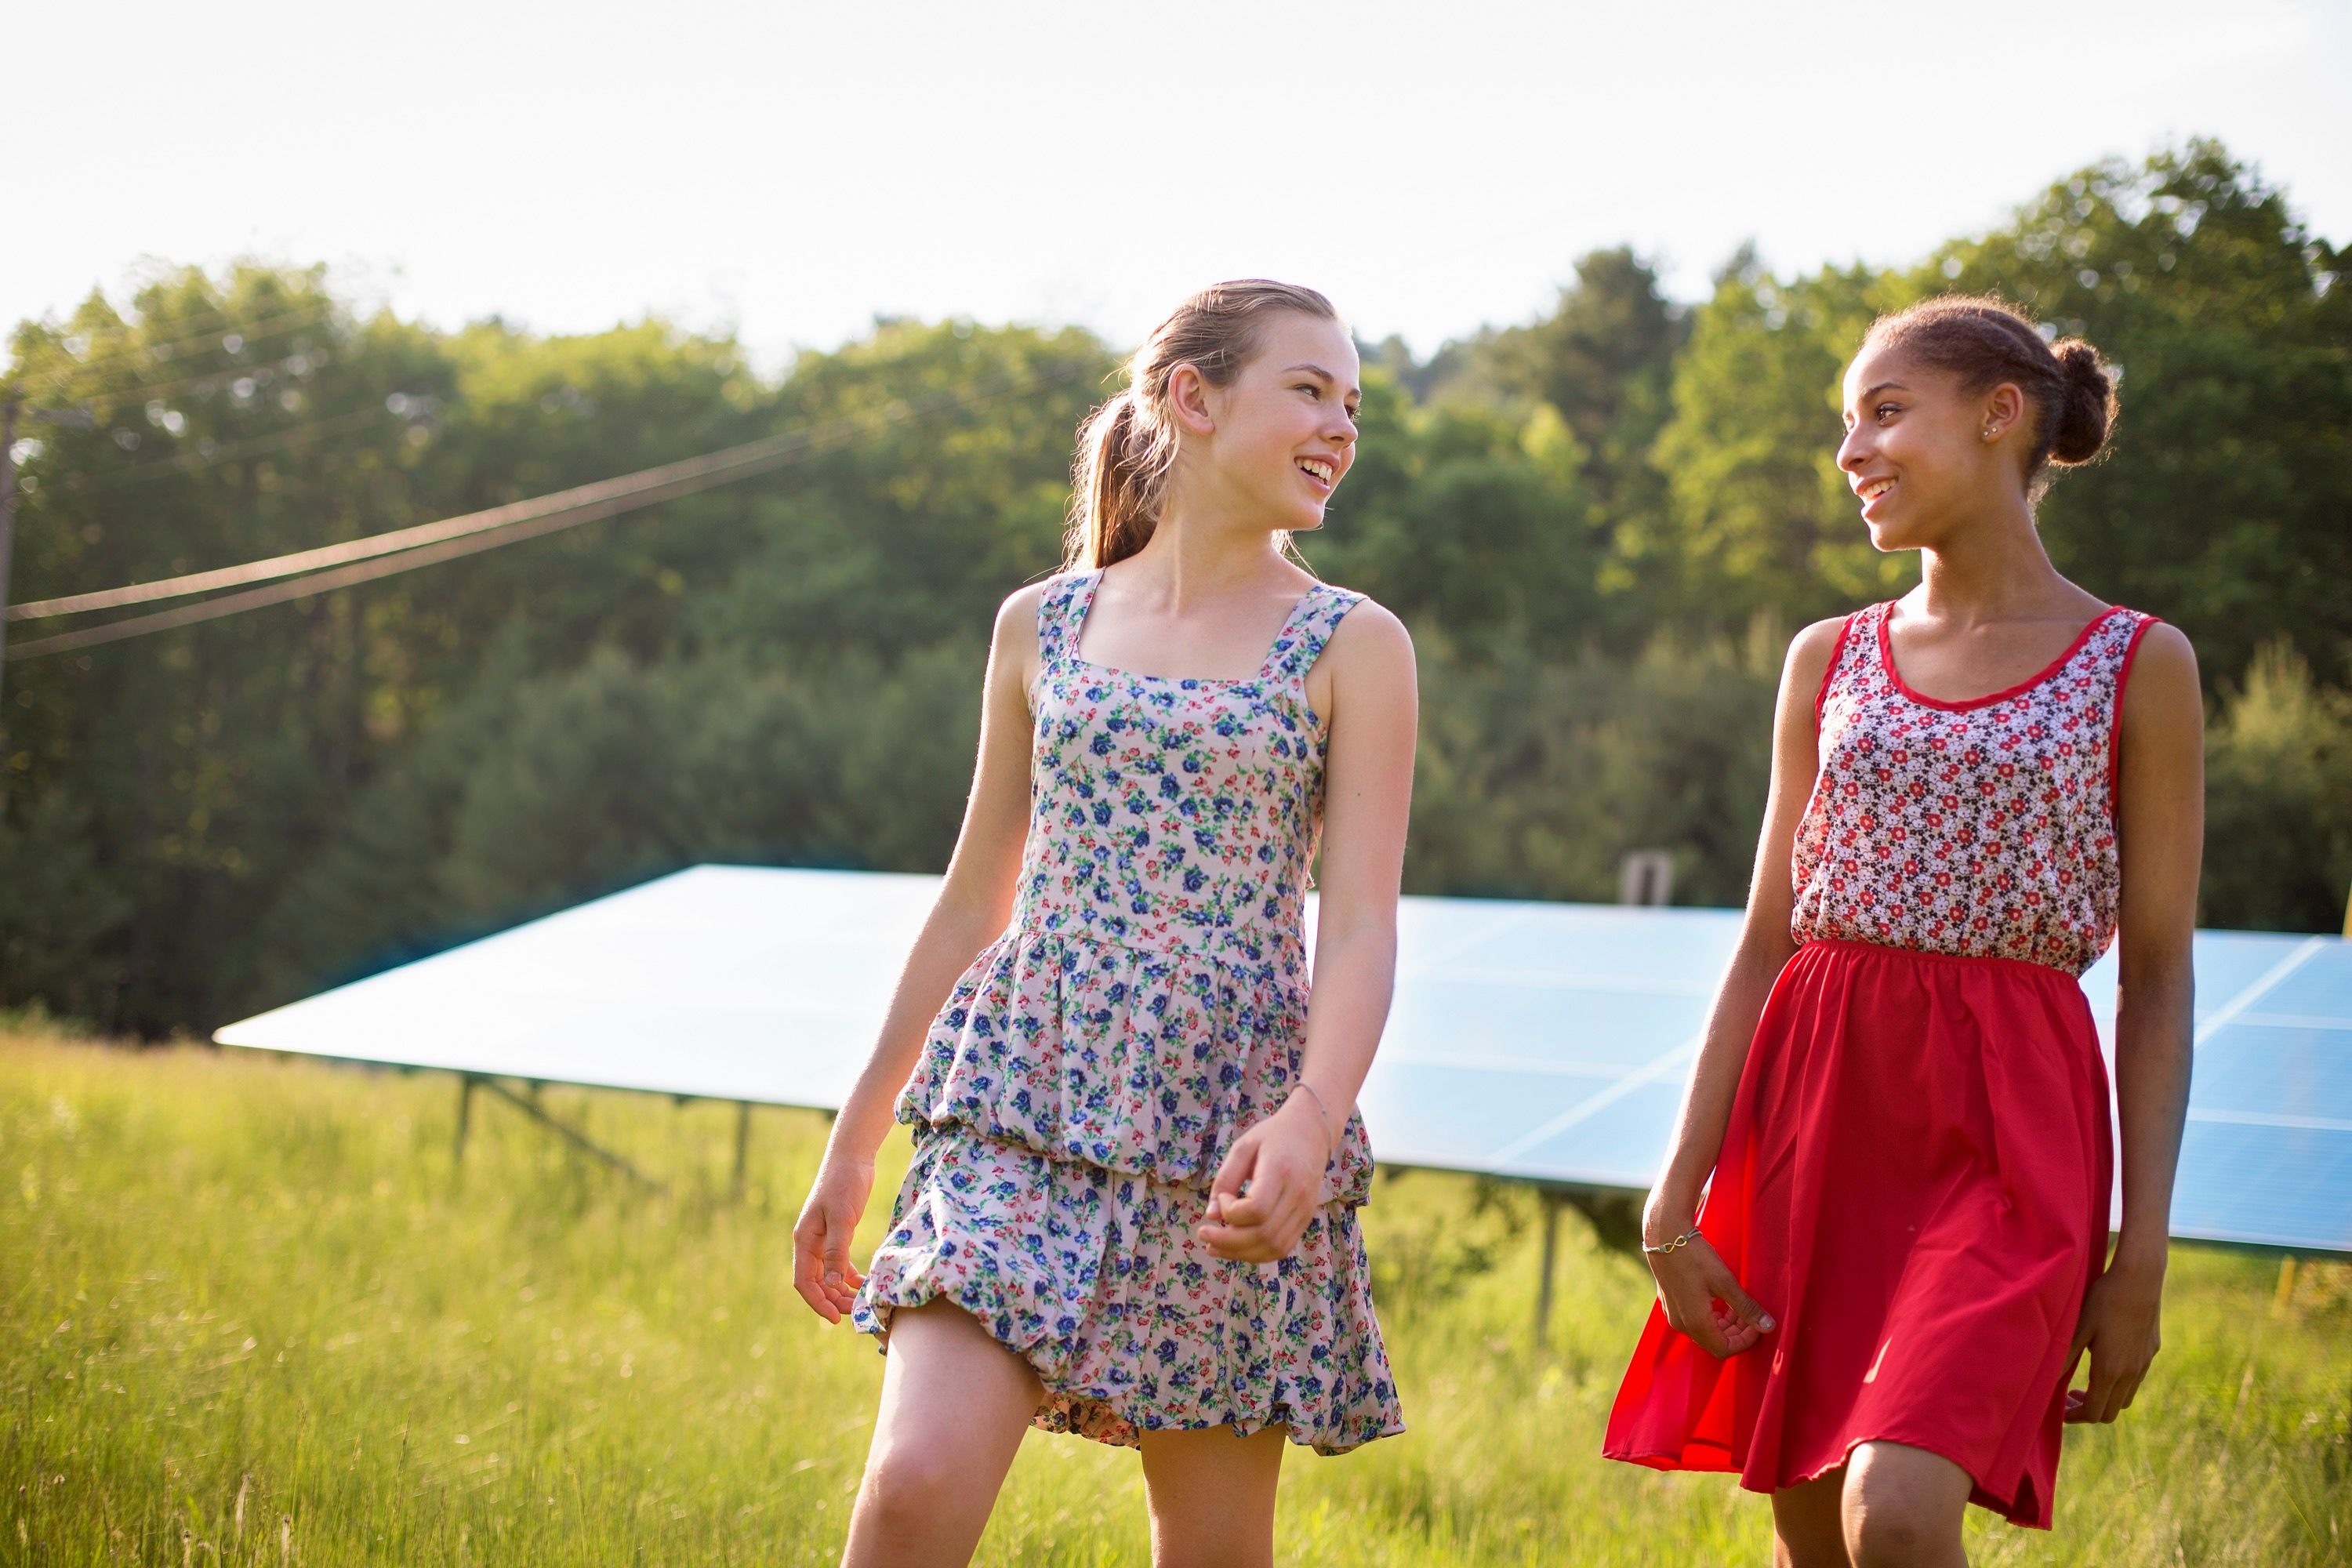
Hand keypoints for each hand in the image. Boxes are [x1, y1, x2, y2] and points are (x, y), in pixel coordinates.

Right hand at [791, 1153, 873, 1322]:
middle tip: (856, 1312)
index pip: (804, 1282)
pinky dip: (848, 1276)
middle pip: (817, 1282)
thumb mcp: (842, 1218)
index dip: (818, 1303)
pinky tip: (862, 1282)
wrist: (851, 1157)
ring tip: (861, 1301)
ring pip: (828, 1275)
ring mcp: (823, 1239)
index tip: (836, 1319)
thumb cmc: (844, 1184)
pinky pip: (838, 1263)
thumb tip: (832, 1283)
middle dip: (833, 1300)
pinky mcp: (837, 1233)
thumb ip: (837, 1251)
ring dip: (841, 1290)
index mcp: (805, 1241)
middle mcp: (810, 1243)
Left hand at [1195, 1097, 1330, 1262]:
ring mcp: (1305, 1211)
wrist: (1311, 1133)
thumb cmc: (1273, 1137)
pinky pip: (1282, 1248)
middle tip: (1204, 1234)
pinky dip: (1257, 1254)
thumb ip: (1225, 1179)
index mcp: (1282, 1171)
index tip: (1223, 1197)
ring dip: (1240, 1253)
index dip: (1231, 1211)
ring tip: (1214, 1246)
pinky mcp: (1305, 1220)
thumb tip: (1211, 1216)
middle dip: (1227, 1242)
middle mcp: (1298, 1195)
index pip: (1257, 1209)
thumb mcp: (1243, 1147)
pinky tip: (1236, 1247)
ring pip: (1273, 1247)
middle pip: (1263, 1234)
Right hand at [1643, 1221, 1774, 1358]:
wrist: (1664, 1236)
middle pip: (1715, 1342)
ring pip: (1705, 1332)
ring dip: (1725, 1325)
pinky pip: (1695, 1321)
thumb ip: (1746, 1307)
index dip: (1745, 1341)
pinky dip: (1712, 1317)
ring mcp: (1673, 1315)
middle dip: (1736, 1333)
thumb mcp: (1725, 1282)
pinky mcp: (1671, 1304)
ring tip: (1738, 1307)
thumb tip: (1768, 1327)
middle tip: (1750, 1315)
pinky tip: (1720, 1301)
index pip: (1725, 1349)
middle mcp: (1682, 1325)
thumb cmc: (1695, 1258)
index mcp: (1696, 1323)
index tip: (1757, 1325)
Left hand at [2066, 1252, 2163, 1422]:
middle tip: (2068, 1397)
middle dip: (2088, 1411)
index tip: (2060, 1410)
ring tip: (2085, 1384)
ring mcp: (2144, 1363)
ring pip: (2126, 1398)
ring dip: (2105, 1398)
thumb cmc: (2103, 1300)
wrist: (2139, 1279)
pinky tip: (2104, 1363)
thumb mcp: (2077, 1327)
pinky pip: (2136, 1379)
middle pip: (2111, 1412)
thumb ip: (2063, 1357)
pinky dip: (2118, 1383)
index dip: (2075, 1416)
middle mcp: (2131, 1373)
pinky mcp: (2151, 1351)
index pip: (2094, 1412)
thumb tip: (2045, 1381)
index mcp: (2110, 1370)